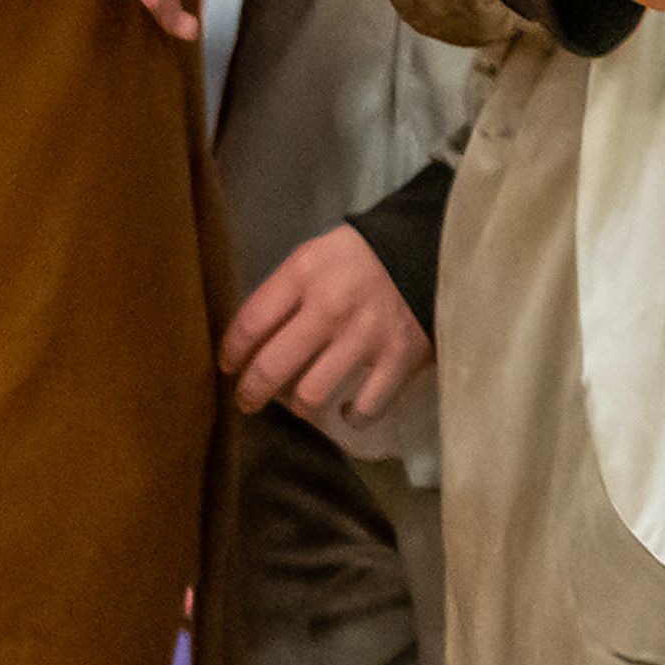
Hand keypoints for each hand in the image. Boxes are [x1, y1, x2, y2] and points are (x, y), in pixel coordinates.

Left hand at [225, 224, 433, 422]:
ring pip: (311, 395)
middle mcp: (331, 305)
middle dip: (251, 392)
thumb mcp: (320, 254)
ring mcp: (366, 336)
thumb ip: (288, 291)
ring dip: (300, 406)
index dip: (231, 353)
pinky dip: (352, 416)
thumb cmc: (367, 254)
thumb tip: (253, 341)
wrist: (435, 247)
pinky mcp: (400, 359)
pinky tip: (348, 410)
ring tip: (301, 404)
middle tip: (248, 401)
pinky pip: (364, 408)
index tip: (229, 366)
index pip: (249, 323)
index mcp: (306, 271)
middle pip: (272, 367)